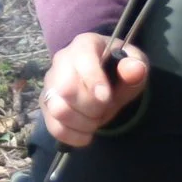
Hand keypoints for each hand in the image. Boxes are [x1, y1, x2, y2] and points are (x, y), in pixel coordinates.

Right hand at [40, 33, 149, 147]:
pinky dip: (74, 136)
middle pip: (66, 89)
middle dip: (91, 106)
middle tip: (105, 107)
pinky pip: (54, 127)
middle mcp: (61, 61)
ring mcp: (50, 84)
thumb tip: (134, 70)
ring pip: (58, 110)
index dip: (94, 82)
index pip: (81, 60)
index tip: (107, 98)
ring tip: (96, 118)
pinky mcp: (47, 106)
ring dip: (83, 122)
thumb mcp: (134, 65)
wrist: (107, 81)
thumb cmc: (119, 69)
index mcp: (84, 45)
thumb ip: (135, 67)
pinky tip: (87, 133)